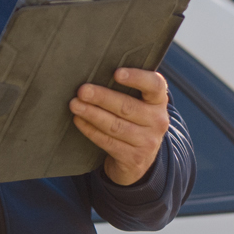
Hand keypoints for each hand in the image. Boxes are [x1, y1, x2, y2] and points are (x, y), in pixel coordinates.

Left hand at [71, 67, 169, 186]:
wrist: (139, 161)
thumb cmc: (133, 121)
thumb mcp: (139, 105)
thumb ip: (127, 90)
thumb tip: (96, 72)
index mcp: (159, 101)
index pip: (154, 85)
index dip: (136, 78)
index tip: (116, 73)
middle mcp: (158, 121)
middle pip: (127, 107)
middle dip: (102, 97)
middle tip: (82, 91)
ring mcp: (147, 142)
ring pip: (116, 125)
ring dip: (92, 114)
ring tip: (75, 105)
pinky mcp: (133, 158)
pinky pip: (108, 141)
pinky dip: (91, 130)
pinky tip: (79, 121)